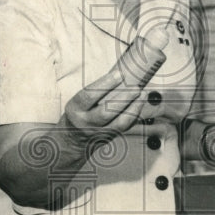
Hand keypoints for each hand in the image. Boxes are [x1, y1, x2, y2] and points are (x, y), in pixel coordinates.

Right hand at [61, 33, 166, 149]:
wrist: (72, 140)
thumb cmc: (79, 114)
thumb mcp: (78, 102)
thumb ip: (95, 91)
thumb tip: (119, 73)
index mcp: (75, 109)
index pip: (89, 95)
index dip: (105, 84)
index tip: (119, 74)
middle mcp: (85, 122)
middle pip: (106, 112)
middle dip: (124, 99)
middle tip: (136, 87)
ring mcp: (98, 133)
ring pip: (118, 123)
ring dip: (133, 108)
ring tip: (142, 95)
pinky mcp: (108, 138)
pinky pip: (124, 128)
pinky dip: (134, 116)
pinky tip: (139, 105)